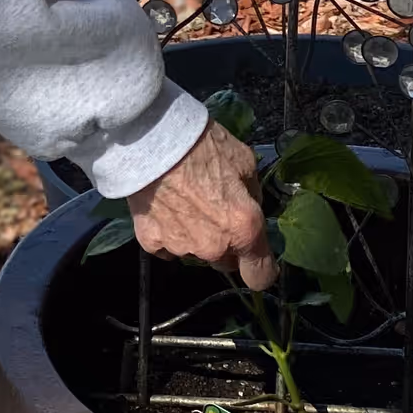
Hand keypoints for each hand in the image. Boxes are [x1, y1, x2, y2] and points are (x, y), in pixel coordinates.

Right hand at [130, 119, 276, 292]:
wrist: (152, 137)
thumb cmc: (203, 145)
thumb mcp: (244, 160)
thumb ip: (252, 194)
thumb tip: (248, 206)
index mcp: (244, 228)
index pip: (260, 275)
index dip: (261, 268)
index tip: (256, 256)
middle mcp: (214, 246)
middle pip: (226, 262)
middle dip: (226, 243)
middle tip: (215, 210)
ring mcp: (180, 247)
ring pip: (196, 252)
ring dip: (196, 235)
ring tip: (185, 200)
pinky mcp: (150, 241)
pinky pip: (166, 246)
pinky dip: (167, 231)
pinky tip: (164, 205)